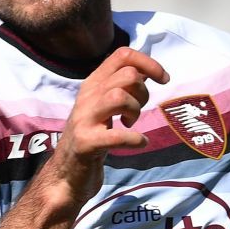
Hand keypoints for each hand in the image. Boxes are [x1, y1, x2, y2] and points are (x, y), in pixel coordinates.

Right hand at [33, 47, 168, 213]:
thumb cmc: (92, 137)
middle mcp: (87, 97)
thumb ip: (120, 86)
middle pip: (127, 75)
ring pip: (119, 96)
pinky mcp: (86, 143)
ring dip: (135, 110)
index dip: (148, 63)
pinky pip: (117, 135)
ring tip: (131, 124)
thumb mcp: (103, 105)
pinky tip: (139, 143)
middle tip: (136, 112)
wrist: (66, 173)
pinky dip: (135, 139)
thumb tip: (146, 71)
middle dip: (142, 93)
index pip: (122, 55)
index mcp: (93, 84)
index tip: (163, 80)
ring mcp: (84, 120)